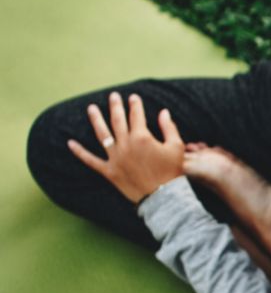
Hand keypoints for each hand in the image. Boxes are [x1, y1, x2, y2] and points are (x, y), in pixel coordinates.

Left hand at [67, 91, 184, 202]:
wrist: (164, 196)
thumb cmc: (172, 172)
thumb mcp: (176, 147)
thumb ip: (169, 128)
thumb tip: (164, 112)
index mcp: (142, 137)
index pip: (137, 116)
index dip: (135, 105)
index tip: (133, 98)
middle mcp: (126, 144)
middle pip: (118, 120)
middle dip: (116, 106)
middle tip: (113, 96)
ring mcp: (115, 158)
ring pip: (102, 135)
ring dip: (96, 120)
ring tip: (91, 109)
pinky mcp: (110, 171)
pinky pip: (91, 161)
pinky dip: (80, 152)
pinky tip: (70, 143)